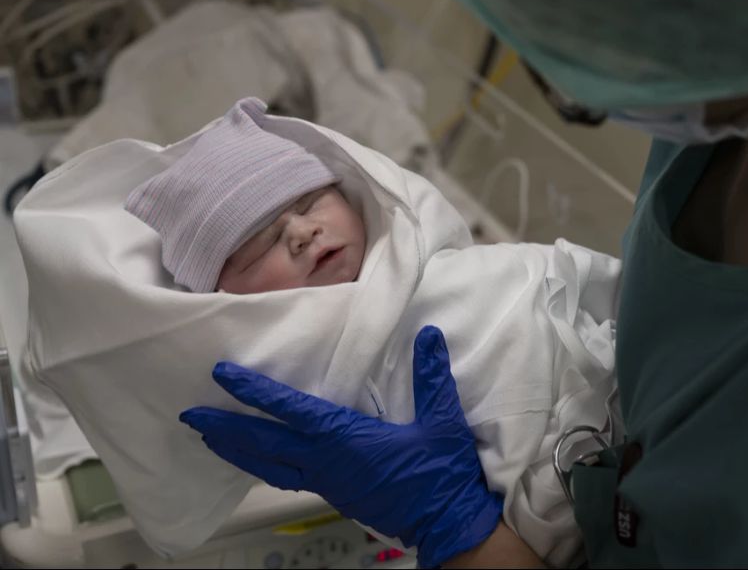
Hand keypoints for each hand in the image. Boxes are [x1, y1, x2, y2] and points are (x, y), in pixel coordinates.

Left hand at [179, 326, 502, 567]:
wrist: (445, 523)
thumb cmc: (441, 474)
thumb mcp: (442, 422)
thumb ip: (432, 377)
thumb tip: (428, 335)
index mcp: (346, 440)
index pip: (291, 412)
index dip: (255, 393)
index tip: (224, 377)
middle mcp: (326, 462)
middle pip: (264, 445)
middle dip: (225, 428)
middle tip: (190, 416)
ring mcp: (326, 481)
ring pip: (269, 466)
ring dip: (237, 451)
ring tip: (209, 438)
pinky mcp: (332, 493)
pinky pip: (286, 477)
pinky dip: (262, 466)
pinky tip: (256, 460)